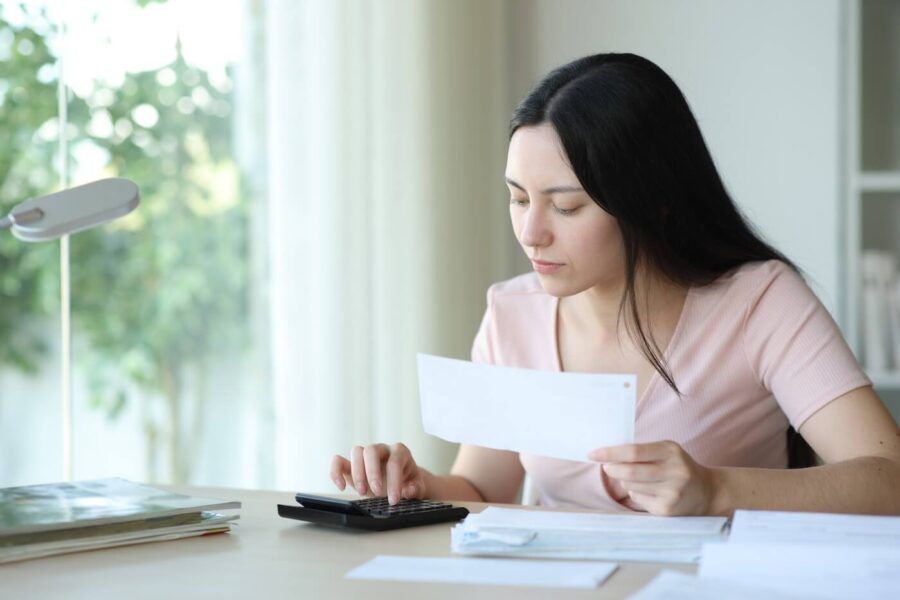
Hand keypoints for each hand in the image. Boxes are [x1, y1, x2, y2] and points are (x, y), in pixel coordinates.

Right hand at [331, 442, 426, 504]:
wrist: (401, 483)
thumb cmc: (409, 482)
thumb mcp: (417, 487)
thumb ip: (415, 489)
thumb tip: (408, 491)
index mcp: (400, 452)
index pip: (394, 461)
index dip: (394, 481)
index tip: (393, 500)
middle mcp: (381, 449)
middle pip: (371, 450)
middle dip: (372, 472)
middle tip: (377, 491)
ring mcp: (365, 455)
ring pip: (356, 452)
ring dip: (357, 473)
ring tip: (363, 492)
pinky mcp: (351, 464)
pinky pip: (338, 460)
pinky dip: (335, 471)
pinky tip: (341, 487)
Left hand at [587, 441, 719, 515]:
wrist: (708, 491)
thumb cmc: (678, 467)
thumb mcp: (665, 452)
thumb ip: (640, 452)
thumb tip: (606, 455)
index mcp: (670, 451)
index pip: (633, 451)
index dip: (609, 453)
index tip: (592, 454)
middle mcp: (674, 471)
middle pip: (629, 472)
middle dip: (612, 469)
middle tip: (606, 467)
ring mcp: (672, 492)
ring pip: (631, 486)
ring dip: (626, 482)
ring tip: (638, 479)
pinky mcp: (668, 509)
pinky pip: (639, 500)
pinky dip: (636, 494)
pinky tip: (651, 492)